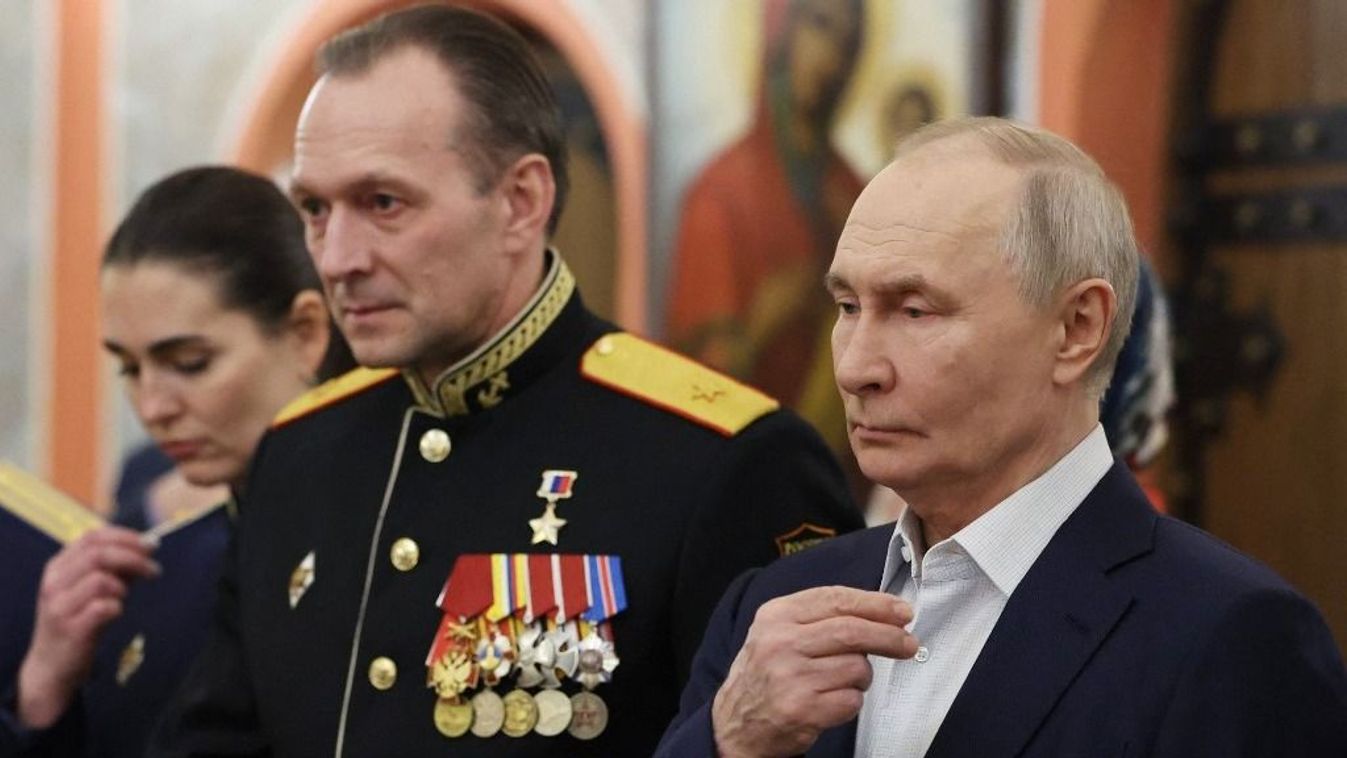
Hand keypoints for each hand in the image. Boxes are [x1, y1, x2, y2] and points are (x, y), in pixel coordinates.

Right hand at [16, 526, 159, 728]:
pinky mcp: (70, 629)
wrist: (52, 666)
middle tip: (154, 569)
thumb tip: (147, 548)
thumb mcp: (91, 589)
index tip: (151, 544)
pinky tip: (116, 613)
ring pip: (99, 579)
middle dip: (134, 557)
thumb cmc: (78, 621)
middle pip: (98, 554)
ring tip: (125, 598)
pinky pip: (102, 608)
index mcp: (58, 566)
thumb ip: (114, 568)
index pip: (92, 537)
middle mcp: (54, 583)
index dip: (125, 537)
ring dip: (123, 586)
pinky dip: (117, 607)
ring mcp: (59, 606)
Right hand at [711, 586, 917, 757]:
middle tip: (909, 643)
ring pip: (856, 667)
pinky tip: (830, 701)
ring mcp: (790, 677)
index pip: (836, 599)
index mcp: (776, 615)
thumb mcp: (780, 631)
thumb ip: (822, 616)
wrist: (736, 722)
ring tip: (840, 681)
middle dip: (889, 636)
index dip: (875, 604)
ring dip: (861, 677)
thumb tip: (883, 611)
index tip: (902, 611)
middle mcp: (780, 642)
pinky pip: (852, 700)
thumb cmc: (768, 672)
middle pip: (852, 631)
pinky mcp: (801, 709)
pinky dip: (851, 701)